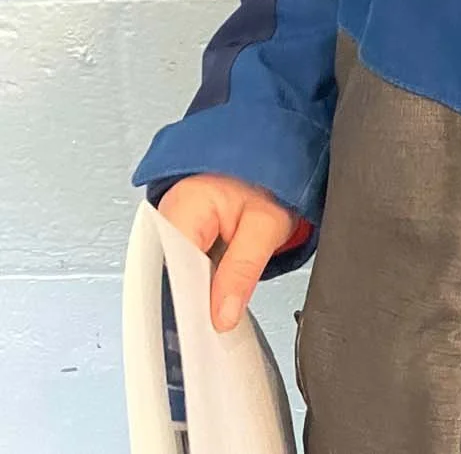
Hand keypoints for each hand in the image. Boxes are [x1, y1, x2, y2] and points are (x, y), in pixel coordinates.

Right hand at [158, 174, 295, 332]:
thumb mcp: (267, 225)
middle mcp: (168, 215)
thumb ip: (243, 269)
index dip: (190, 304)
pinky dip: (198, 286)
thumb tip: (222, 315)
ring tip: (217, 312)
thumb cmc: (268, 181)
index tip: (207, 328)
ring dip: (196, 297)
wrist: (271, 154)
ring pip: (173, 278)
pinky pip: (181, 271)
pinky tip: (212, 297)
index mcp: (183, 206)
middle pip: (168, 277)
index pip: (173, 270)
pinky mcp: (179, 236)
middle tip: (216, 326)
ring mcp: (170, 226)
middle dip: (192, 305)